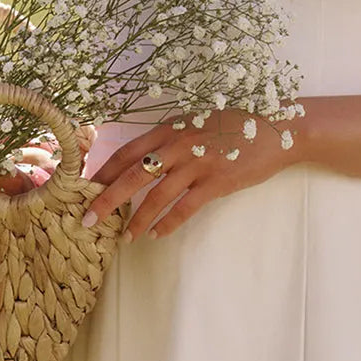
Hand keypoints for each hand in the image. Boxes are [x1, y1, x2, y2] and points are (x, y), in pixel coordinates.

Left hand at [82, 110, 297, 241]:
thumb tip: (143, 160)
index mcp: (169, 129)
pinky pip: (185, 207)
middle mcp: (178, 144)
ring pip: (156, 196)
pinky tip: (157, 235)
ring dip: (137, 219)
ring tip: (125, 237)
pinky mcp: (217, 181)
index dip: (102, 171)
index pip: (126, 151)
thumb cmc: (235, 127)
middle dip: (105, 199)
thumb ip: (171, 139)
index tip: (83, 188)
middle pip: (132, 175)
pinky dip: (168, 223)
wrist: (277, 130)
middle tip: (86, 220)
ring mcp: (197, 163)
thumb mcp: (196, 123)